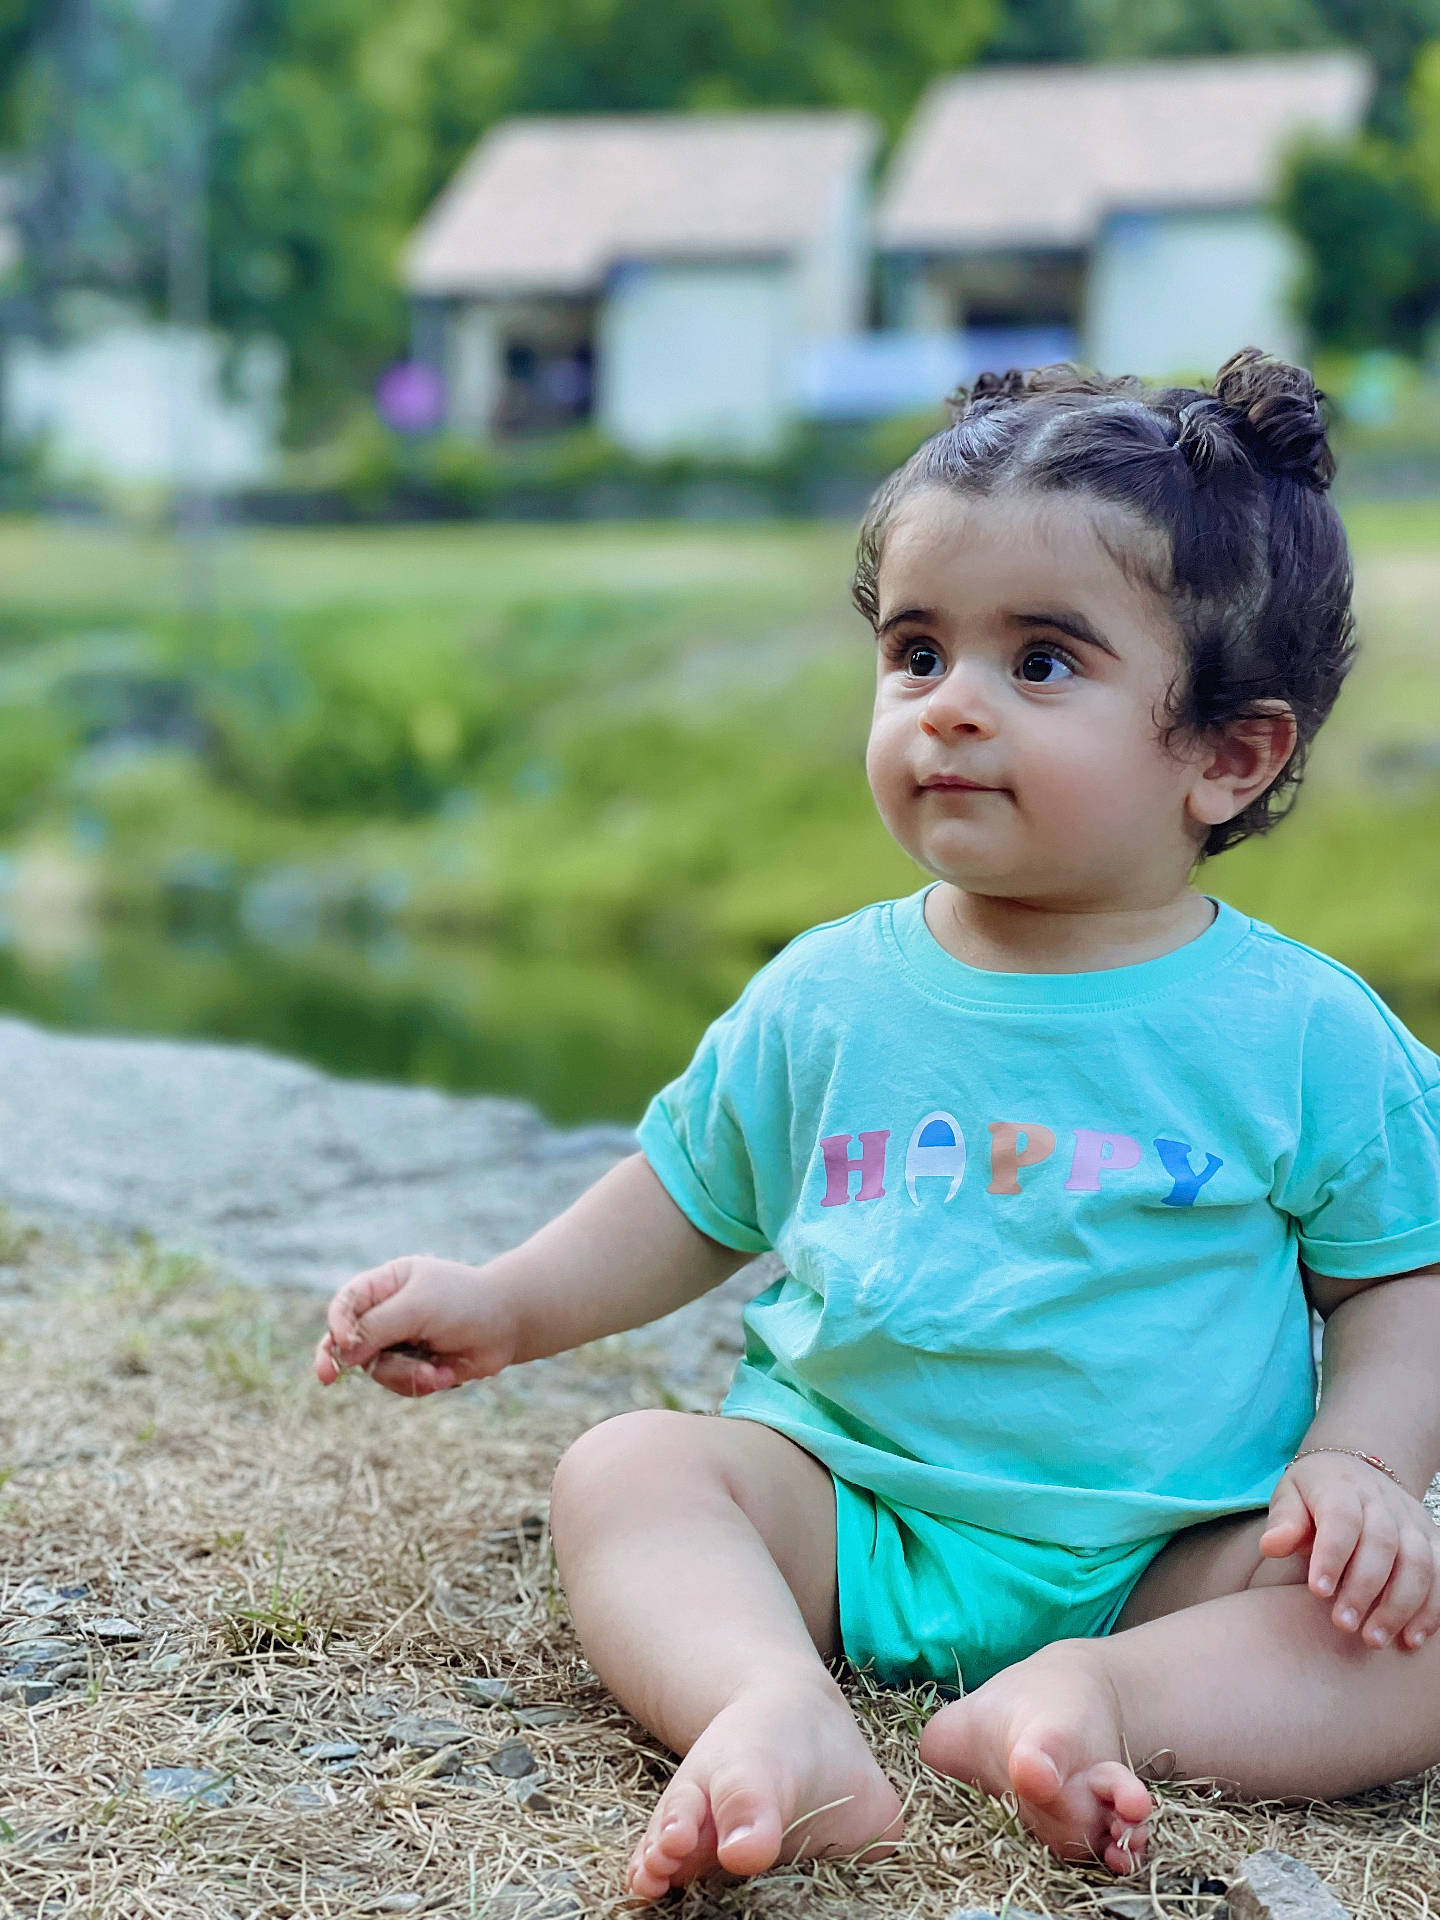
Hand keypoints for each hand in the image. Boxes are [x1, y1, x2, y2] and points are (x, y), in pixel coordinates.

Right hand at [313, 1254, 518, 1397]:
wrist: (509, 1325)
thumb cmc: (465, 1303)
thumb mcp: (417, 1306)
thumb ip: (377, 1326)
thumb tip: (342, 1353)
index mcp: (385, 1284)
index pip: (346, 1304)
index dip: (337, 1324)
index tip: (343, 1342)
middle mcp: (387, 1313)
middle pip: (349, 1341)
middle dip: (346, 1359)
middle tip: (326, 1378)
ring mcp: (399, 1342)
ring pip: (375, 1369)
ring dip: (405, 1375)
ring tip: (437, 1371)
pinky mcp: (414, 1367)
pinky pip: (398, 1384)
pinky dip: (420, 1383)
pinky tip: (446, 1374)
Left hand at [1260, 1451, 1439, 1649]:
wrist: (1354, 1469)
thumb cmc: (1314, 1493)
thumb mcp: (1290, 1496)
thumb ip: (1284, 1522)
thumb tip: (1271, 1546)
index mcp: (1342, 1488)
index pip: (1342, 1520)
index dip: (1332, 1555)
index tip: (1318, 1591)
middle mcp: (1382, 1502)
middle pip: (1382, 1545)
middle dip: (1364, 1589)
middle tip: (1343, 1625)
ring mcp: (1411, 1522)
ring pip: (1418, 1563)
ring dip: (1400, 1606)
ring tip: (1374, 1639)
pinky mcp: (1431, 1539)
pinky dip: (1431, 1610)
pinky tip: (1411, 1639)